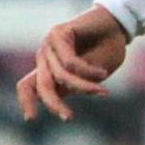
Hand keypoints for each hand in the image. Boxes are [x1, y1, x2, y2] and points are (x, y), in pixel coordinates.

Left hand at [18, 5, 129, 121]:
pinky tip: (101, 73)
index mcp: (50, 68)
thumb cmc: (107, 50)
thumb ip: (76, 84)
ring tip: (103, 92)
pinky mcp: (59, 34)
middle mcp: (46, 57)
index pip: (28, 86)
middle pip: (41, 85)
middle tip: (69, 118)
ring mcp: (50, 44)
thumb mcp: (92, 76)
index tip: (31, 119)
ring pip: (61, 76)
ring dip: (83, 87)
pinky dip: (87, 72)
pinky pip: (70, 63)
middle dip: (53, 103)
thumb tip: (62, 95)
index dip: (27, 102)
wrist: (118, 25)